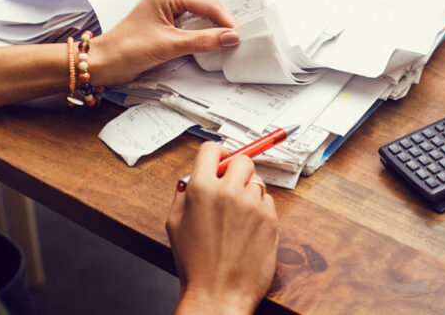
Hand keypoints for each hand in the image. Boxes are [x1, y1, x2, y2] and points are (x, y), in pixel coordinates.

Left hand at [91, 0, 238, 84]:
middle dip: (223, 22)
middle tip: (239, 37)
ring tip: (230, 40)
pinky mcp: (167, 24)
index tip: (239, 34)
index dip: (225, 18)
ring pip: (201, 16)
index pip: (206, 2)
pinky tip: (213, 43)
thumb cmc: (126, 49)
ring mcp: (168, 10)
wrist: (103, 62)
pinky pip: (193, 25)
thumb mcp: (169, 45)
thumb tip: (230, 37)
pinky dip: (204, 34)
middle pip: (206, 6)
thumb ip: (202, 41)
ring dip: (215, 28)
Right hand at [167, 142, 278, 314]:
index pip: (212, 149)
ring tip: (237, 216)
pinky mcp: (270, 218)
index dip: (216, 153)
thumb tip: (192, 178)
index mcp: (201, 189)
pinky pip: (267, 201)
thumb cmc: (195, 265)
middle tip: (231, 187)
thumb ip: (184, 195)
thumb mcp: (175, 224)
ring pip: (256, 181)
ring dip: (248, 191)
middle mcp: (228, 191)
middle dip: (236, 170)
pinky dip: (260, 209)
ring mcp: (252, 204)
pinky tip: (248, 228)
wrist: (218, 294)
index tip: (220, 159)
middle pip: (241, 160)